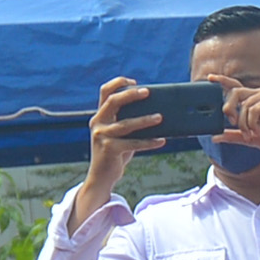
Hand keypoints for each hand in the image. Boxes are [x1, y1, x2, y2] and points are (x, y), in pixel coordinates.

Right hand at [80, 76, 161, 208]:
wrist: (101, 177)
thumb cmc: (115, 154)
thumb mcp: (119, 135)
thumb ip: (129, 122)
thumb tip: (155, 112)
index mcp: (100, 116)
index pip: (105, 92)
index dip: (118, 83)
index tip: (135, 82)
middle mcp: (98, 123)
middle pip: (113, 101)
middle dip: (130, 94)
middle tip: (147, 92)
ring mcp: (102, 136)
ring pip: (126, 124)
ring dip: (145, 120)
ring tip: (160, 117)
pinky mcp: (109, 149)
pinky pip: (133, 143)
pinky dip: (149, 142)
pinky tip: (161, 141)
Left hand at [219, 80, 259, 162]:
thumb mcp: (249, 138)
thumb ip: (233, 136)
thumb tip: (215, 137)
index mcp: (252, 101)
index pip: (235, 87)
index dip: (222, 81)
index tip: (209, 78)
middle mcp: (257, 95)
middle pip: (234, 92)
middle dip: (228, 107)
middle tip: (232, 121)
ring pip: (243, 104)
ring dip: (243, 123)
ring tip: (250, 134)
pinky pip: (253, 109)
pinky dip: (251, 122)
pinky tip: (256, 130)